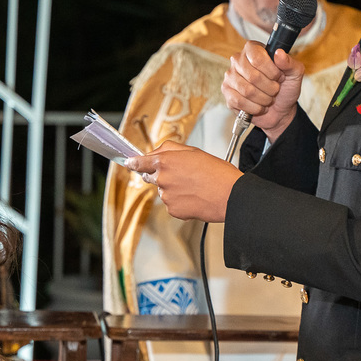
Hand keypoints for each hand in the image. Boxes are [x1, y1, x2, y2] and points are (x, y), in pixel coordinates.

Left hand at [125, 142, 242, 221]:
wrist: (230, 195)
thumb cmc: (217, 173)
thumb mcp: (194, 151)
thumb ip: (171, 150)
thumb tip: (157, 153)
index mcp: (166, 161)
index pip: (140, 162)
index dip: (134, 162)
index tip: (129, 163)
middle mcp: (162, 178)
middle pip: (151, 177)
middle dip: (161, 175)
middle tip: (181, 175)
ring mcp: (166, 196)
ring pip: (163, 191)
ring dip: (173, 189)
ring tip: (194, 187)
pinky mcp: (173, 210)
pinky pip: (171, 204)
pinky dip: (180, 202)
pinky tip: (194, 197)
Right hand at [222, 41, 303, 142]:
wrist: (280, 110)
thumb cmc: (285, 88)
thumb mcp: (295, 74)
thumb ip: (290, 63)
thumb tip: (279, 53)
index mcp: (253, 49)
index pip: (258, 57)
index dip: (272, 71)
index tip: (279, 77)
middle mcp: (238, 60)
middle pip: (253, 76)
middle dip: (269, 88)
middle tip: (275, 89)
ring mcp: (230, 76)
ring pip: (247, 90)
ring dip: (263, 99)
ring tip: (268, 98)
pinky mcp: (227, 92)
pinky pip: (239, 101)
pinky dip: (255, 107)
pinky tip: (259, 106)